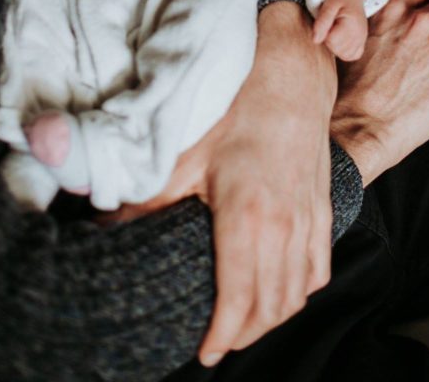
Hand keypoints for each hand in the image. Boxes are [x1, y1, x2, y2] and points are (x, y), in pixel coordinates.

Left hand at [100, 1, 336, 365]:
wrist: (292, 76)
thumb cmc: (239, 110)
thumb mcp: (186, 153)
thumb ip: (149, 197)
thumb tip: (105, 225)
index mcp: (247, 219)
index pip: (238, 301)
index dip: (222, 336)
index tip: (205, 352)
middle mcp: (284, 226)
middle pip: (270, 307)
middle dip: (244, 334)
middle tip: (220, 342)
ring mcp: (308, 219)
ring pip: (298, 292)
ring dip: (273, 318)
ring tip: (245, 325)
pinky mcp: (323, 206)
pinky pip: (319, 267)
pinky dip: (302, 290)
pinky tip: (286, 292)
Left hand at [313, 0, 368, 61]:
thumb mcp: (329, 5)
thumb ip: (322, 21)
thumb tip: (315, 40)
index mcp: (352, 25)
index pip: (331, 41)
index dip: (325, 32)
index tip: (328, 21)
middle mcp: (360, 36)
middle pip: (336, 49)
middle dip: (329, 39)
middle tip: (332, 25)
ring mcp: (362, 41)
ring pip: (343, 55)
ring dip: (336, 45)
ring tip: (336, 30)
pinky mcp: (362, 45)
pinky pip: (351, 56)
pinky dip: (344, 51)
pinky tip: (342, 40)